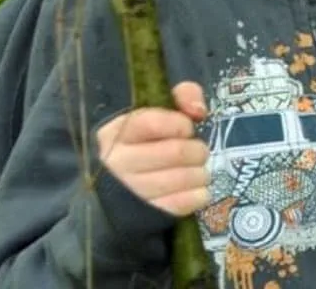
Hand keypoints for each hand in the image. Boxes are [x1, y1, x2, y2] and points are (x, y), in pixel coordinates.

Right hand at [95, 82, 210, 216]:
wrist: (121, 198)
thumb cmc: (145, 147)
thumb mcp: (156, 116)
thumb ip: (181, 97)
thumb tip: (198, 109)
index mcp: (115, 134)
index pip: (151, 123)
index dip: (179, 124)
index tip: (187, 129)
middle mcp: (116, 163)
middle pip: (175, 152)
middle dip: (196, 150)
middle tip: (197, 153)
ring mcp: (130, 193)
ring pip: (184, 178)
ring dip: (200, 172)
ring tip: (196, 171)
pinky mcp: (146, 217)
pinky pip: (187, 202)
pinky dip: (199, 194)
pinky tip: (194, 189)